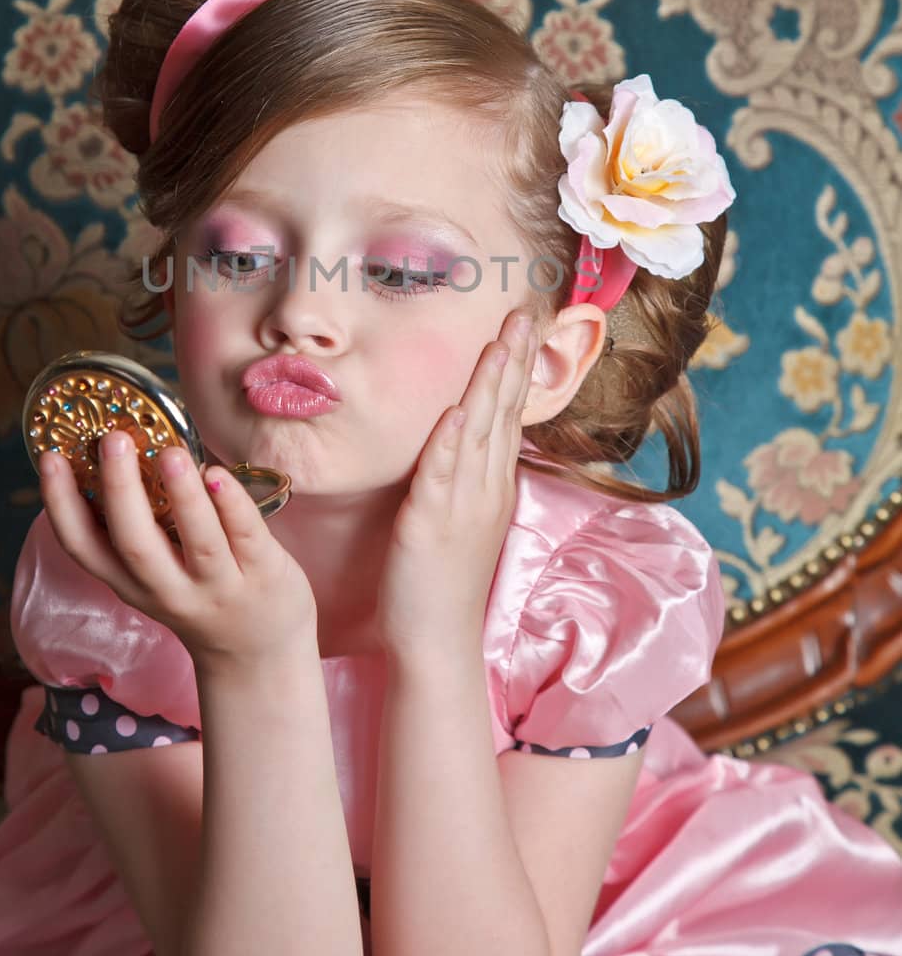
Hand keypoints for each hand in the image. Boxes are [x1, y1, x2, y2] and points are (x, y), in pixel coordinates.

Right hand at [38, 431, 318, 667]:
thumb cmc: (199, 593)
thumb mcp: (154, 575)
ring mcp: (218, 586)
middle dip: (120, 490)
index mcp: (130, 582)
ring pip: (197, 542)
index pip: (84, 547)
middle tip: (112, 440)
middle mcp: (168, 590)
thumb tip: (118, 451)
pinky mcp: (263, 575)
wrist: (259, 652)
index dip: (61, 505)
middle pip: (135, 545)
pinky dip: (232, 505)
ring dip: (182, 496)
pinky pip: (247, 536)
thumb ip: (138, 528)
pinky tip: (218, 475)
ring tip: (170, 453)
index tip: (49, 458)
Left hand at [374, 307, 537, 660]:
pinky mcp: (430, 526)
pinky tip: (457, 412)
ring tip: (499, 342)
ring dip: (489, 386)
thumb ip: (468, 475)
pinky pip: (442, 478)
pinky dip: (451, 444)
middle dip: (513, 359)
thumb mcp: (465, 518)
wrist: (436, 642)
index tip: (523, 323)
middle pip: (502, 413)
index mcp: (493, 485)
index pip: (508, 413)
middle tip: (524, 312)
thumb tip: (467, 434)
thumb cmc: (444, 581)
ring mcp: (462, 507)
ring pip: (479, 436)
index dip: (515, 367)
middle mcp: (486, 490)